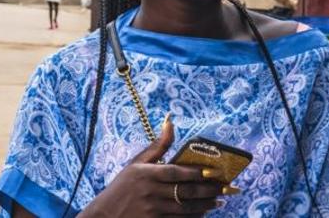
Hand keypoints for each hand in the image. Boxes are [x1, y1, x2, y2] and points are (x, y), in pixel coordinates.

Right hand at [79, 115, 226, 216]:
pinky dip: (194, 217)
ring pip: (185, 209)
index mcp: (146, 174)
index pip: (175, 173)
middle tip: (225, 187)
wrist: (104, 216)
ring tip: (219, 201)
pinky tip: (205, 212)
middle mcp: (149, 192)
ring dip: (205, 205)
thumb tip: (170, 121)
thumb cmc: (123, 186)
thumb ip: (158, 145)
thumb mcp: (137, 163)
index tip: (213, 171)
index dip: (195, 173)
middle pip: (184, 191)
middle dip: (208, 190)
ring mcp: (151, 211)